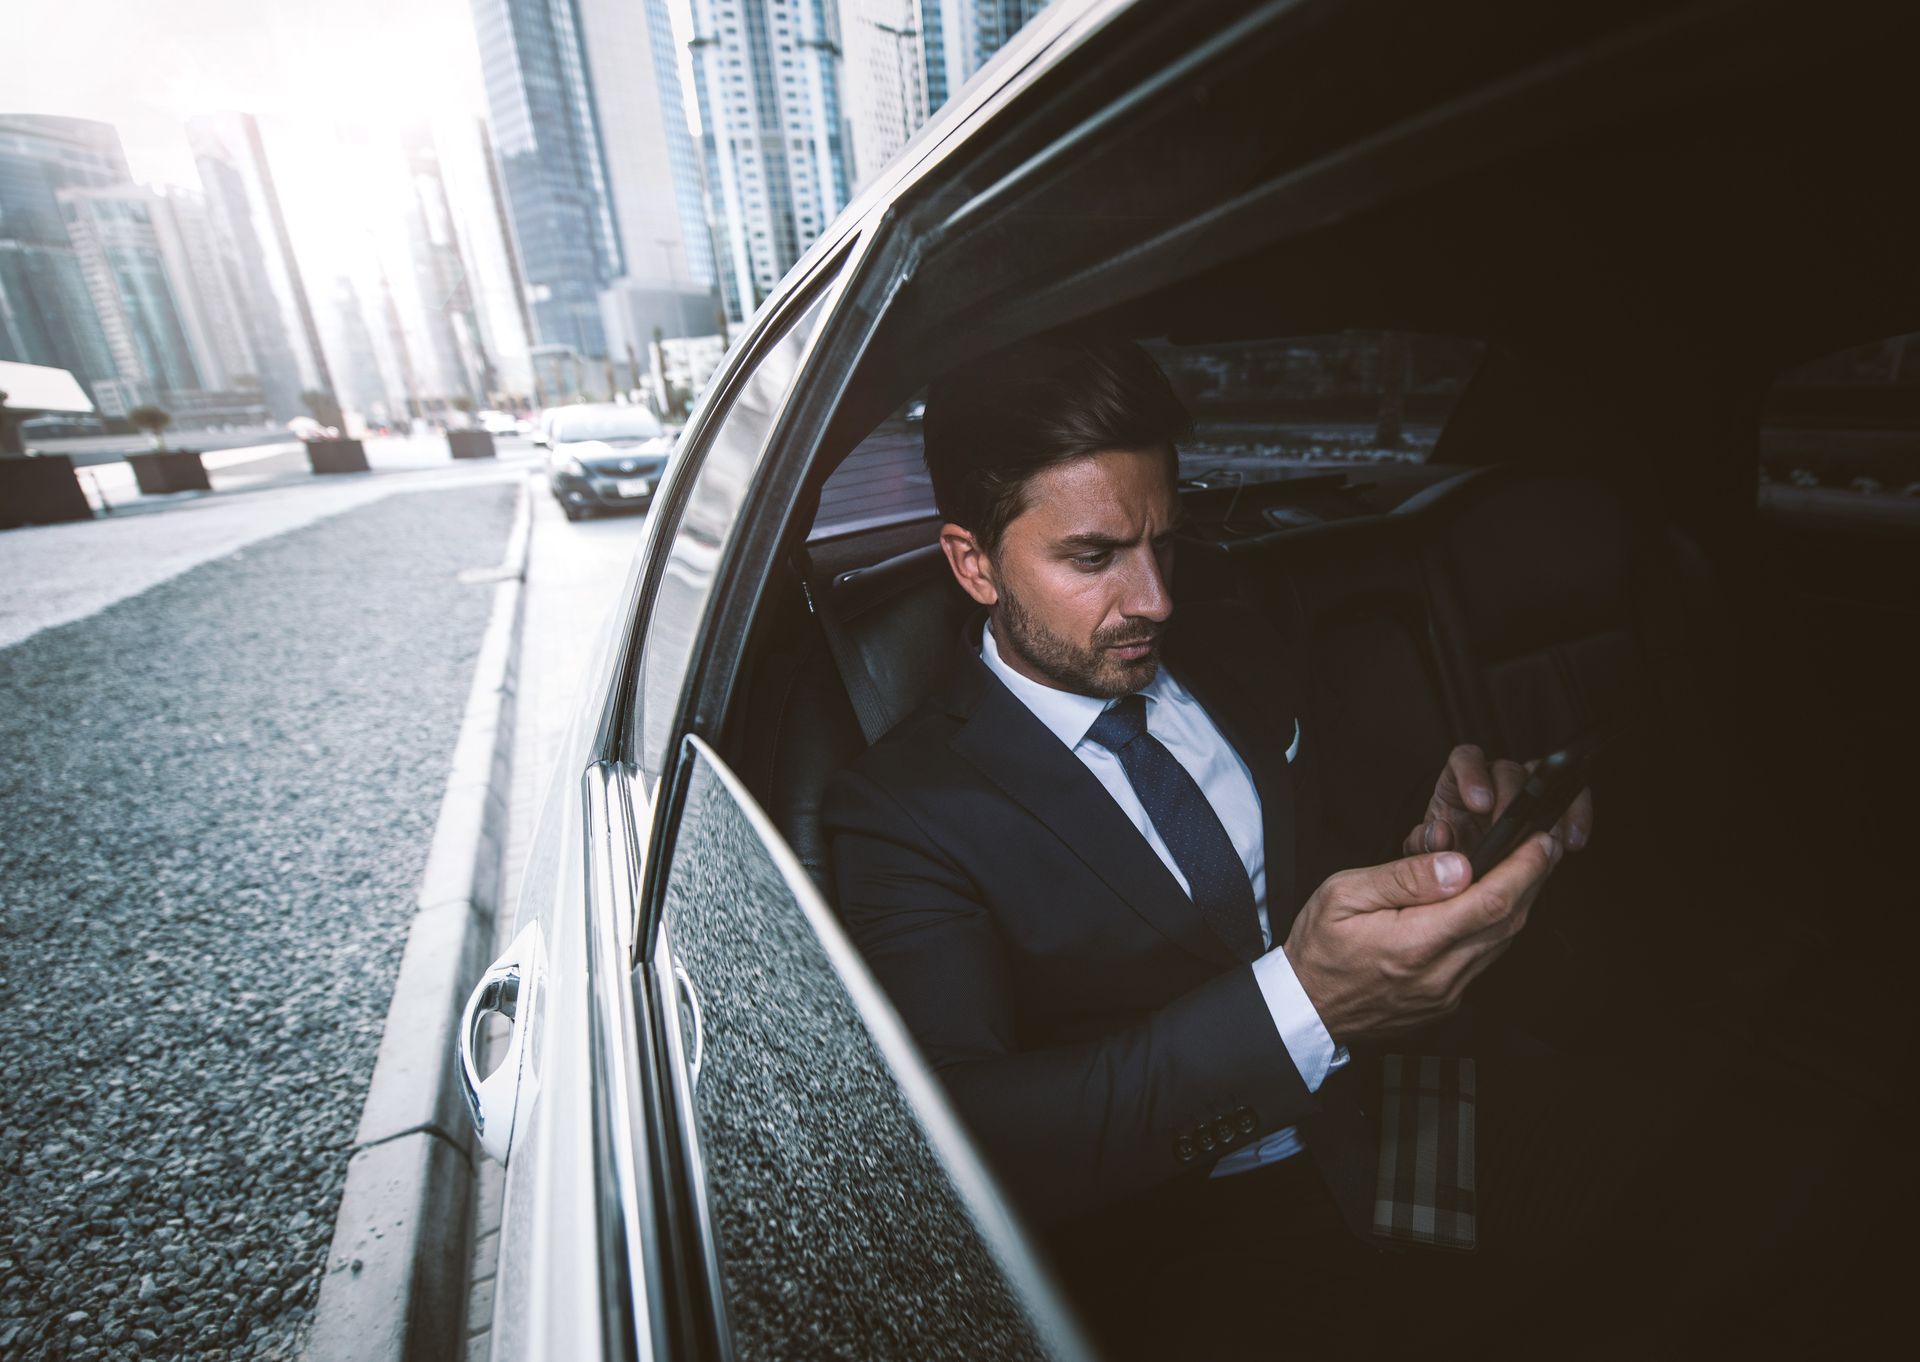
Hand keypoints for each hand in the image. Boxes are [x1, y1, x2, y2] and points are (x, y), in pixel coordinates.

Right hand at [1283, 837, 1561, 1042]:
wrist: (1305, 1006)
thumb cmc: (1318, 947)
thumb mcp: (1344, 894)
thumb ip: (1404, 878)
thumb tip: (1457, 865)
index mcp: (1414, 943)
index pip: (1489, 902)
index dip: (1524, 869)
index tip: (1540, 842)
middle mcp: (1439, 974)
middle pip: (1507, 923)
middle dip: (1532, 881)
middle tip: (1542, 848)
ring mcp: (1446, 993)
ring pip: (1501, 943)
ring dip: (1519, 905)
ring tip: (1525, 870)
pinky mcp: (1446, 1002)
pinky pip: (1485, 961)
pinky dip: (1497, 930)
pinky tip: (1493, 908)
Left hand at [1402, 743, 1593, 859]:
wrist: (1462, 878)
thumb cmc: (1442, 858)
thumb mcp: (1424, 851)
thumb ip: (1425, 842)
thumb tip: (1441, 834)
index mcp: (1457, 784)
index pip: (1465, 759)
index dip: (1473, 775)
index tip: (1479, 802)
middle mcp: (1491, 783)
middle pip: (1508, 771)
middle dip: (1512, 799)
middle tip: (1511, 828)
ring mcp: (1522, 795)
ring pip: (1541, 782)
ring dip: (1549, 808)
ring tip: (1550, 839)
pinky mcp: (1547, 813)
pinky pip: (1568, 800)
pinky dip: (1573, 816)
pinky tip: (1571, 841)